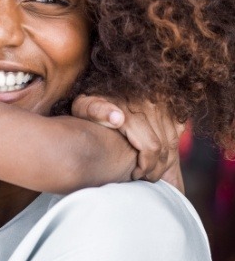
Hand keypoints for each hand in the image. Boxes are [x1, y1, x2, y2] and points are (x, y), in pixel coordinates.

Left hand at [71, 94, 185, 191]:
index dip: (146, 167)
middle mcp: (150, 103)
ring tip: (150, 170)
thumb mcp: (84, 106)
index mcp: (131, 108)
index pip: (151, 147)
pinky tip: (160, 155)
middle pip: (165, 147)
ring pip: (173, 141)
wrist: (101, 83)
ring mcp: (162, 102)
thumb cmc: (89, 102)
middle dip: (156, 168)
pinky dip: (172, 146)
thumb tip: (118, 118)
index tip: (135, 175)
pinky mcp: (169, 102)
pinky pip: (178, 129)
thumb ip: (96, 111)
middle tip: (143, 177)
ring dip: (165, 160)